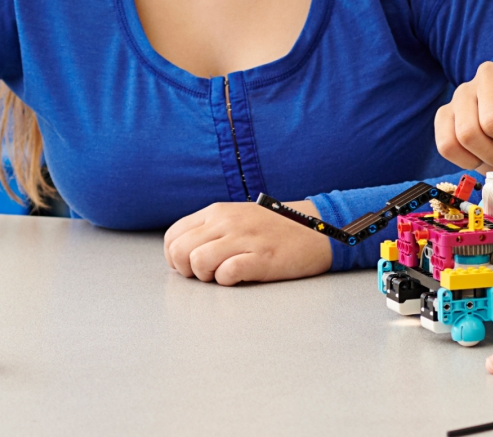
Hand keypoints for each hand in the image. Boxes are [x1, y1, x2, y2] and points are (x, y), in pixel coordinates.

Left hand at [162, 200, 332, 284]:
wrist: (319, 229)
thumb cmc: (277, 228)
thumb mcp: (238, 217)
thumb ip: (211, 229)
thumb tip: (183, 253)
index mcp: (217, 212)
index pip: (173, 235)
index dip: (174, 257)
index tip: (189, 266)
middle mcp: (227, 222)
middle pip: (180, 251)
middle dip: (186, 269)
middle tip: (206, 274)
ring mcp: (245, 239)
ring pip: (198, 261)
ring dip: (206, 276)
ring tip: (224, 274)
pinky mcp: (262, 258)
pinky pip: (227, 274)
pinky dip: (228, 280)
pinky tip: (240, 276)